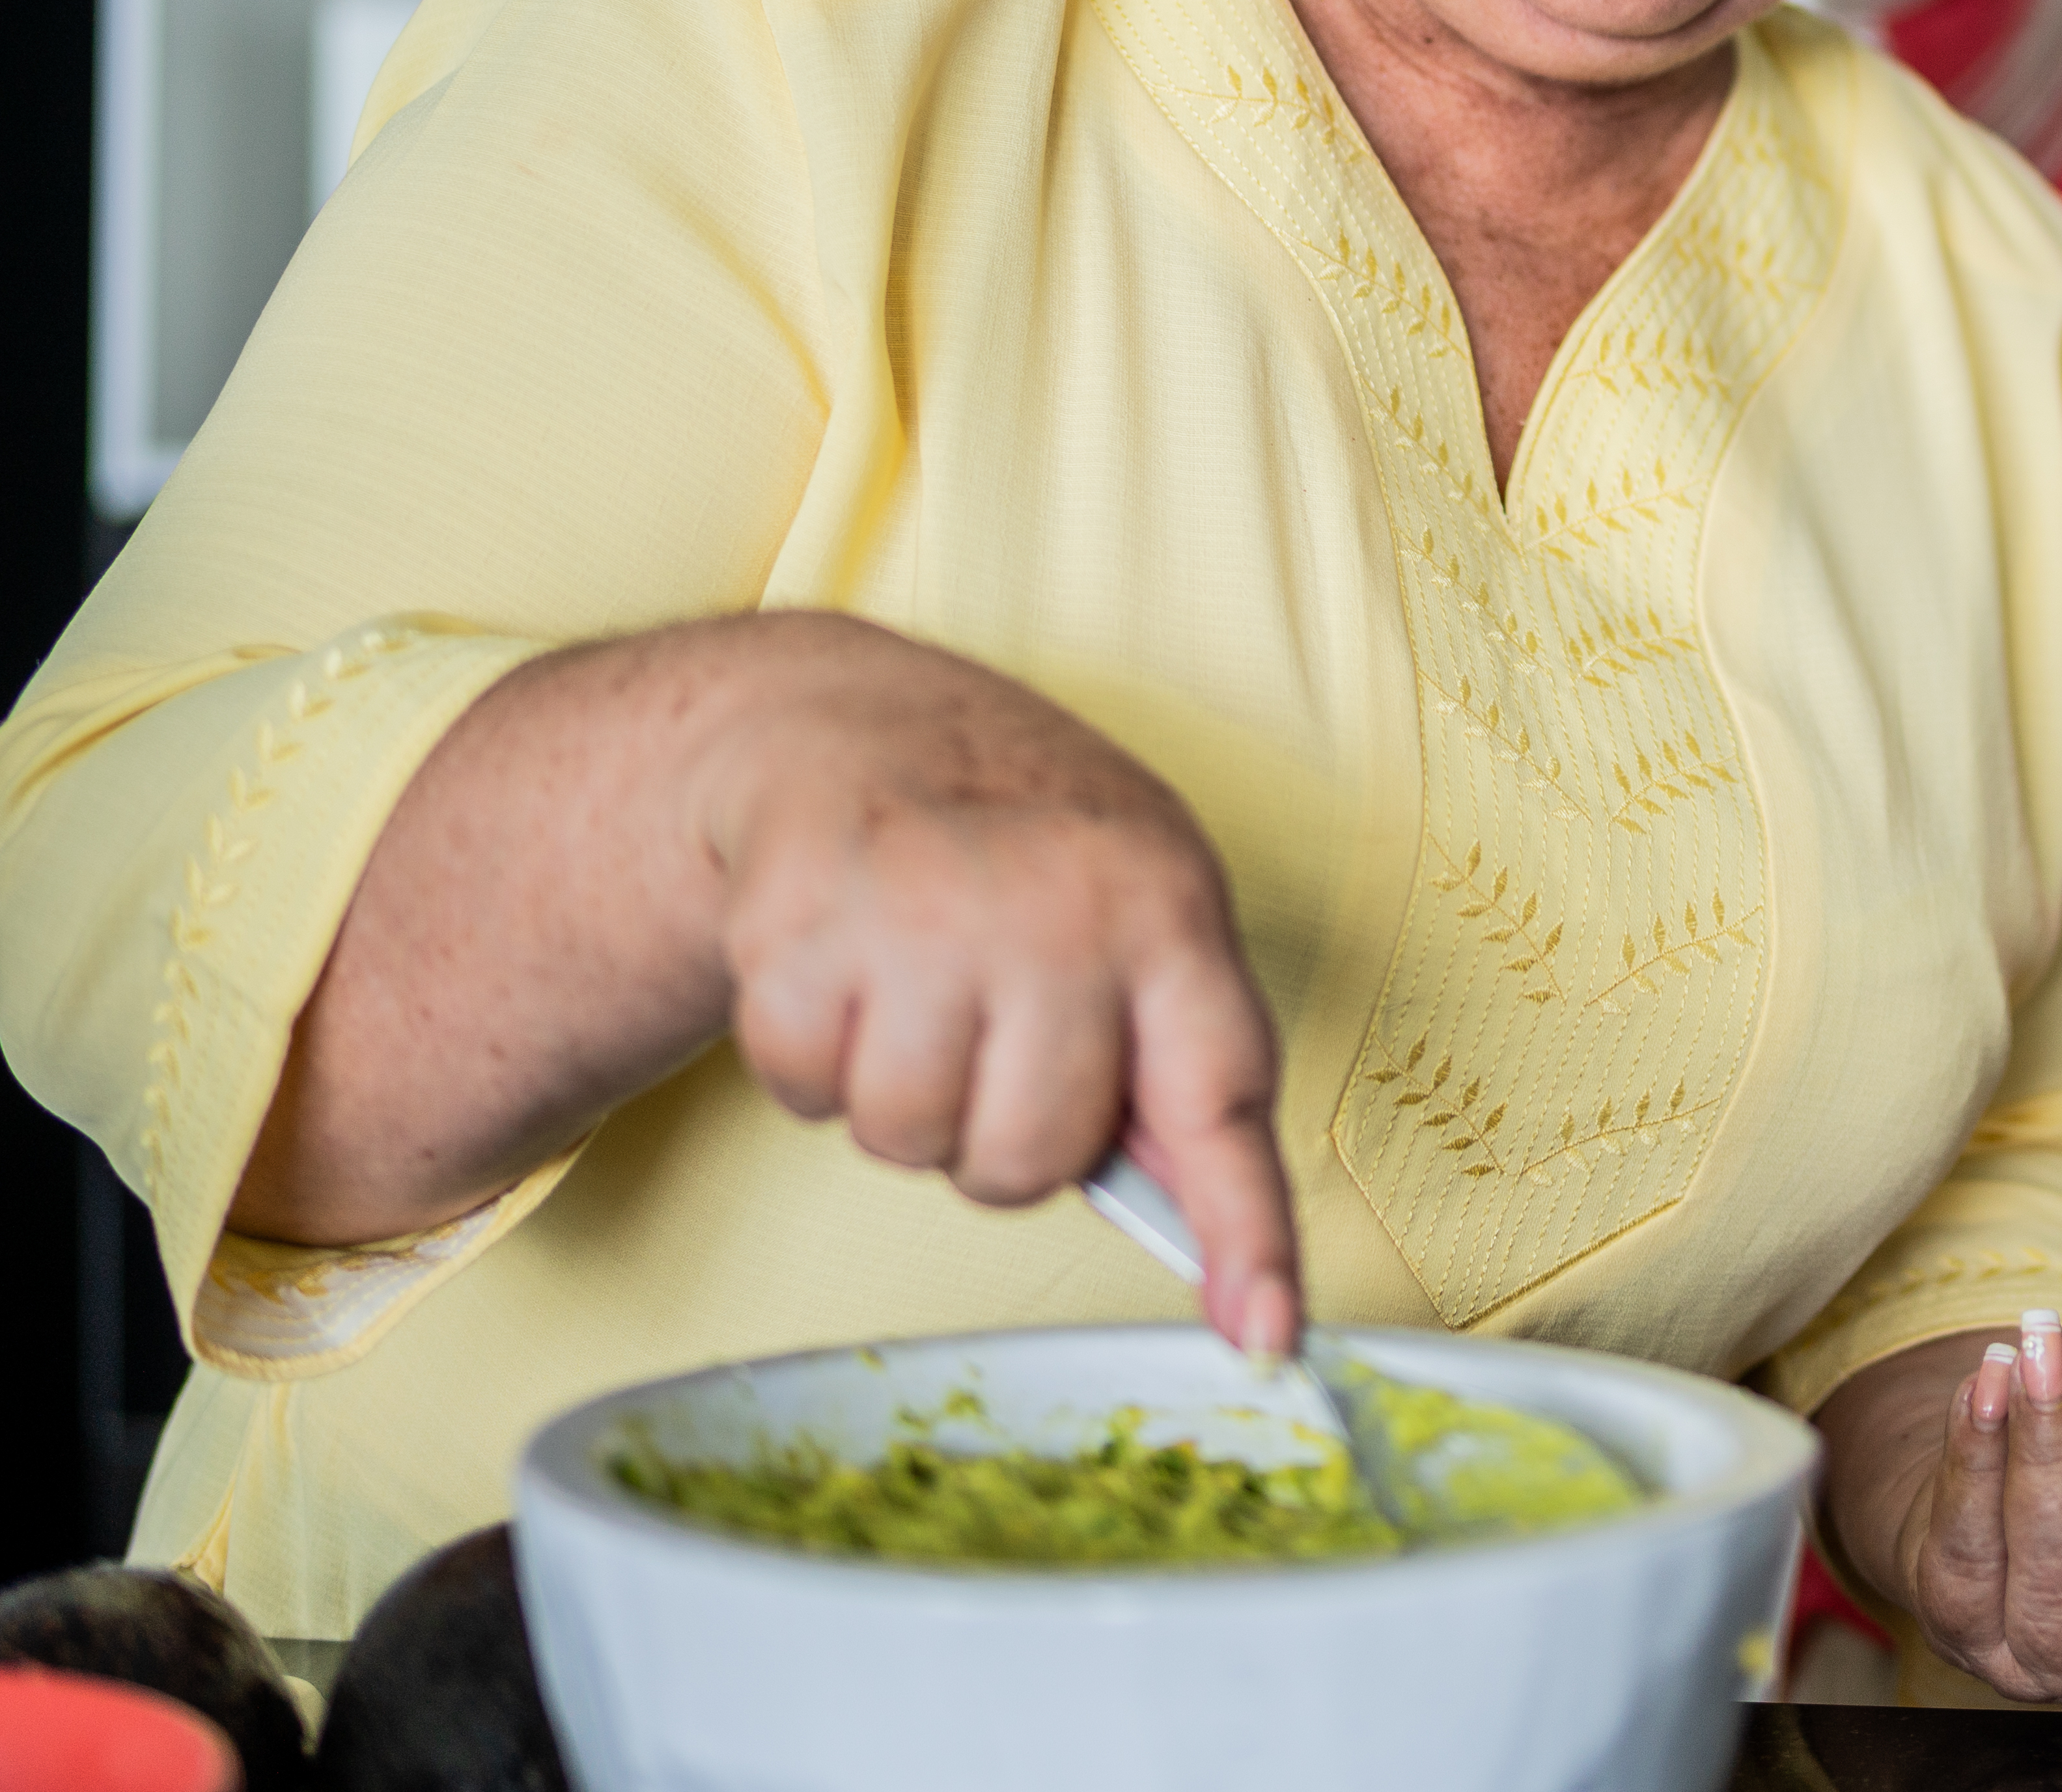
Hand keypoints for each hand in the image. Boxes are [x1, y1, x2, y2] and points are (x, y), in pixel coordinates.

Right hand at [696, 618, 1303, 1351]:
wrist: (857, 725)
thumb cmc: (1026, 852)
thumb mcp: (1137, 917)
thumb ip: (1177, 1072)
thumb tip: (1230, 1269)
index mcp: (1167, 907)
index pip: (1221, 1097)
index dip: (1249, 1232)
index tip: (1264, 1335)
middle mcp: (1056, 906)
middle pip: (1028, 1159)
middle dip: (997, 1134)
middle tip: (988, 1037)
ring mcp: (921, 909)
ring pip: (908, 1140)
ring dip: (901, 1098)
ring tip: (914, 992)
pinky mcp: (797, 921)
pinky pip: (804, 1093)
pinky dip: (810, 1060)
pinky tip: (844, 971)